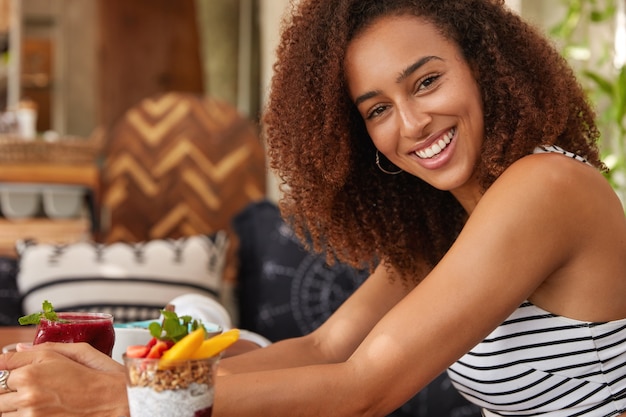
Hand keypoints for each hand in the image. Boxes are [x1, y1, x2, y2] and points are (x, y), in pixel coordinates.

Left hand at [0, 343, 128, 416]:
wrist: (120, 402)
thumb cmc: (103, 376)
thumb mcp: (78, 352)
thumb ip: (42, 349)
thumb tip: (18, 348)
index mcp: (33, 371)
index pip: (0, 368)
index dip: (10, 371)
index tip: (16, 375)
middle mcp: (28, 393)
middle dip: (9, 391)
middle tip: (33, 390)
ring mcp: (31, 415)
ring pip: (2, 411)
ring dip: (13, 407)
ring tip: (38, 402)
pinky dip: (23, 416)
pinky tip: (41, 411)